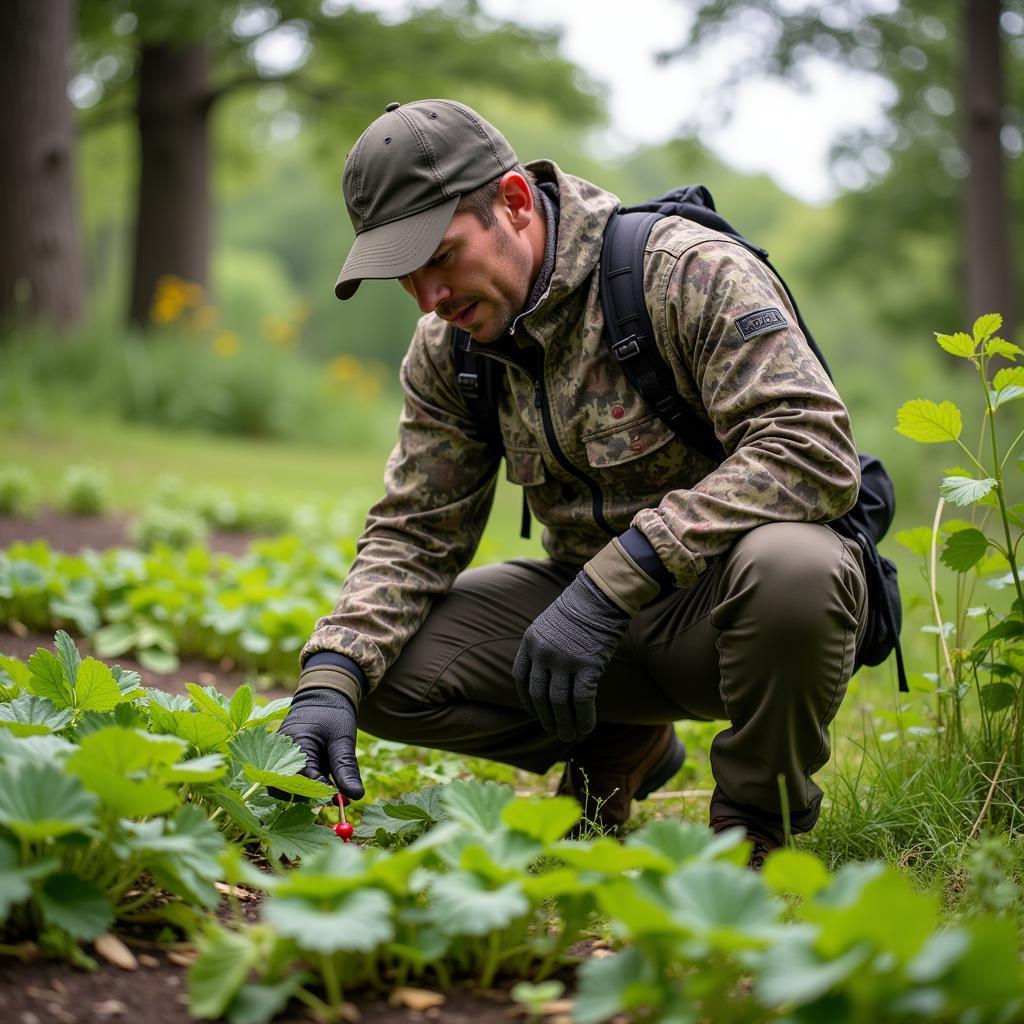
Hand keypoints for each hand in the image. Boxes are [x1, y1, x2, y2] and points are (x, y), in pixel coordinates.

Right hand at [275, 687, 363, 799]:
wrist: (322, 697)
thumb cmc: (333, 715)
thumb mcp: (343, 739)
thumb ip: (346, 767)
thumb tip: (357, 795)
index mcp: (296, 745)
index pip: (303, 779)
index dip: (322, 793)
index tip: (341, 799)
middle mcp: (280, 753)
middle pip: (287, 789)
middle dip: (311, 797)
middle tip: (335, 797)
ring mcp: (277, 758)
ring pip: (285, 788)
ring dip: (306, 793)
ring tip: (329, 787)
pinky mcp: (281, 762)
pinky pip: (288, 780)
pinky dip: (304, 786)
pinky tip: (322, 782)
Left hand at [513, 571, 628, 742]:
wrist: (601, 595)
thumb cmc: (580, 609)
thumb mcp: (550, 625)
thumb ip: (544, 649)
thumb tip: (548, 679)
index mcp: (530, 641)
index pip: (521, 678)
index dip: (526, 700)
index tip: (534, 712)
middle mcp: (542, 652)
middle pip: (539, 695)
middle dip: (546, 716)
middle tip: (554, 730)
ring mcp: (563, 660)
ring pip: (559, 702)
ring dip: (564, 723)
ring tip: (569, 736)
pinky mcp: (587, 665)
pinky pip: (582, 700)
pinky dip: (584, 717)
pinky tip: (586, 727)